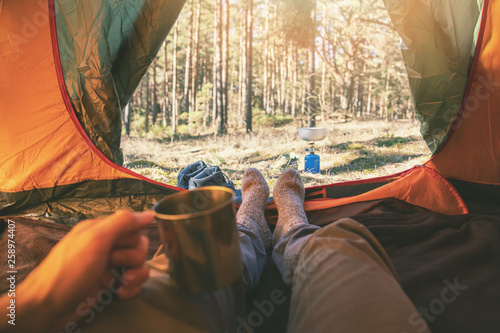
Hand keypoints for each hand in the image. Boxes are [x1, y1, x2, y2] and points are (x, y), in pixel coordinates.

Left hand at [0, 210, 153, 332]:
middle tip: (113, 263)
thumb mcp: (95, 239)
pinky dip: (131, 290)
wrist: (48, 308)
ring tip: (120, 283)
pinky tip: (118, 294)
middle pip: (140, 246)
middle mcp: (106, 247)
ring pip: (140, 266)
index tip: (118, 245)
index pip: (133, 226)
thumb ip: (123, 222)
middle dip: (133, 258)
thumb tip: (149, 214)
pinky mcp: (111, 287)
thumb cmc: (67, 272)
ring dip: (135, 275)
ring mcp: (109, 268)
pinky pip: (134, 284)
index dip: (132, 237)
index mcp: (101, 231)